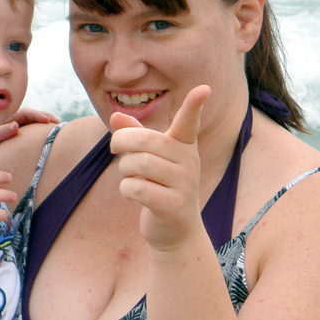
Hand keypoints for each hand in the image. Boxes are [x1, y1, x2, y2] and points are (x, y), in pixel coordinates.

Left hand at [0, 108, 59, 153]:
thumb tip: (16, 125)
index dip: (38, 115)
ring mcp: (10, 127)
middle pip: (30, 116)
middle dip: (45, 117)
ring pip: (29, 123)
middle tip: (58, 122)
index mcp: (5, 118)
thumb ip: (0, 132)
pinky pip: (26, 131)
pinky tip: (44, 137)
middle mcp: (9, 120)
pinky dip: (36, 131)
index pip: (25, 113)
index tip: (48, 120)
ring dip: (42, 123)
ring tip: (55, 128)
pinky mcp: (11, 135)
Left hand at [109, 86, 209, 250]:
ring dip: (123, 170)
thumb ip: (134, 135)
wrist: (175, 231)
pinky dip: (126, 189)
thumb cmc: (159, 186)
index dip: (194, 105)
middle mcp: (188, 162)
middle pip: (145, 141)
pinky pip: (137, 188)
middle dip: (121, 142)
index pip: (189, 122)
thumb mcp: (149, 158)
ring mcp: (184, 184)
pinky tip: (132, 193)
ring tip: (128, 176)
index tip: (204, 88)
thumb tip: (115, 116)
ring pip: (138, 164)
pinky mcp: (174, 205)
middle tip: (114, 148)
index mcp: (183, 145)